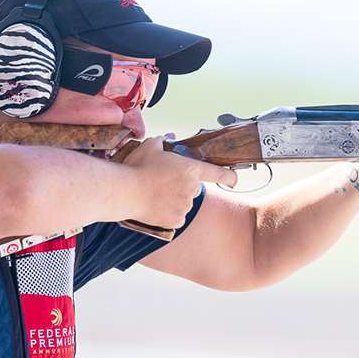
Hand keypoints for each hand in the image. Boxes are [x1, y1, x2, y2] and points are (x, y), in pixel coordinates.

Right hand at [121, 134, 238, 228]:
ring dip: (174, 199)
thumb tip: (169, 137)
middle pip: (194, 188)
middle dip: (183, 186)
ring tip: (155, 193)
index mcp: (191, 170)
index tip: (234, 180)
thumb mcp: (150, 146)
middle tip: (163, 182)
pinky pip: (176, 216)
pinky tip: (155, 205)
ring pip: (184, 203)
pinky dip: (168, 213)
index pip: (218, 174)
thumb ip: (163, 140)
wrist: (125, 192)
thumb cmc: (137, 167)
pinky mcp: (176, 220)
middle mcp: (192, 190)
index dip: (229, 177)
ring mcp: (185, 207)